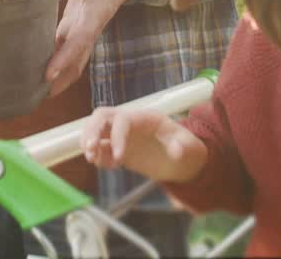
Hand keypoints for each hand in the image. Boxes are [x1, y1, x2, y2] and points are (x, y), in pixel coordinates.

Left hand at [43, 0, 136, 96]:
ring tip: (35, 93)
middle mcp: (90, 24)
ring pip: (72, 58)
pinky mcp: (78, 23)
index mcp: (95, 11)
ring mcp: (84, 26)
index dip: (65, 57)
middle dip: (60, 79)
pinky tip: (38, 70)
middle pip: (76, 59)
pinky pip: (67, 48)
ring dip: (58, 75)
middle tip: (37, 96)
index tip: (49, 74)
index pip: (79, 38)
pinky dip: (56, 60)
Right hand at [80, 107, 205, 182]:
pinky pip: (100, 147)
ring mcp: (122, 135)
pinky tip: (104, 165)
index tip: (119, 157)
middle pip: (102, 116)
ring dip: (89, 141)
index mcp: (146, 118)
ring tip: (92, 159)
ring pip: (96, 128)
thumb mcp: (191, 149)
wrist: (184, 162)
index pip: (123, 119)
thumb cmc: (188, 151)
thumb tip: (176, 150)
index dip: (117, 136)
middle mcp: (130, 123)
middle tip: (90, 150)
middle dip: (92, 131)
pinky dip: (97, 155)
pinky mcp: (118, 148)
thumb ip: (184, 147)